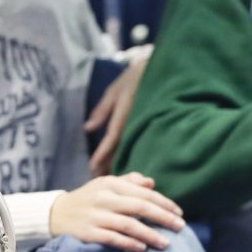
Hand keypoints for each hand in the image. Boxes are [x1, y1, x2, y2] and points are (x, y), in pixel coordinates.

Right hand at [49, 172, 184, 251]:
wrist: (55, 214)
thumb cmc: (87, 200)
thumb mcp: (105, 185)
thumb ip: (129, 182)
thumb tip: (151, 183)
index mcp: (110, 183)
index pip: (143, 193)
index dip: (164, 203)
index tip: (179, 214)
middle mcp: (103, 198)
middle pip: (139, 207)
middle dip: (163, 218)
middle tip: (180, 228)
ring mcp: (95, 216)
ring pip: (128, 225)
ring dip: (149, 235)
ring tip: (165, 243)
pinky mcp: (88, 233)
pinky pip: (112, 238)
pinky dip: (128, 244)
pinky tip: (141, 248)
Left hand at [85, 55, 148, 175]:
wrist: (163, 71)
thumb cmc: (135, 77)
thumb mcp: (115, 90)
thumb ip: (102, 110)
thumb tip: (87, 128)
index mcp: (125, 114)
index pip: (112, 138)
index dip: (103, 153)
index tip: (93, 168)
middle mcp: (134, 123)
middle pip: (120, 149)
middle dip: (109, 165)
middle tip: (97, 180)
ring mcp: (143, 127)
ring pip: (129, 148)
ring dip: (119, 162)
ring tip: (109, 178)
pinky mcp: (148, 127)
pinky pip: (136, 143)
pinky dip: (128, 153)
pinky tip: (125, 164)